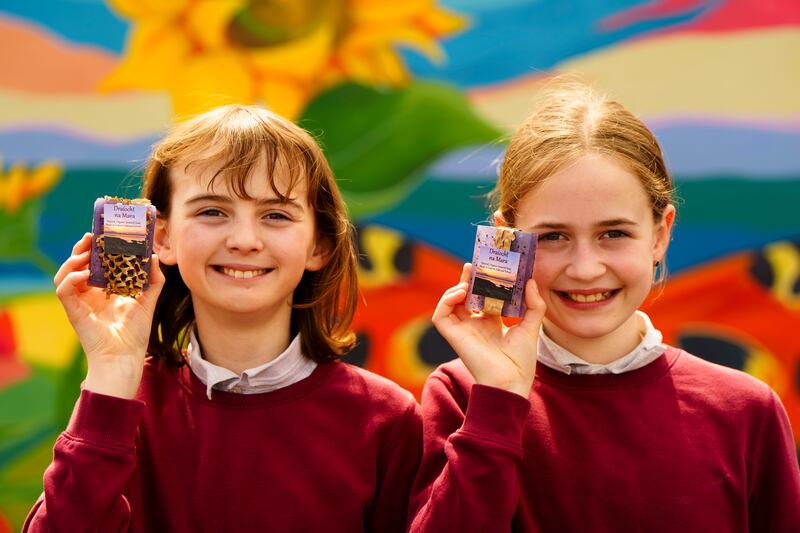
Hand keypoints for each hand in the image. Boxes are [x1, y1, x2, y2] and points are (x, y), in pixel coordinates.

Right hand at [54, 233, 165, 397]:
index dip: (96, 248)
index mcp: (104, 289)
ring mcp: (79, 302)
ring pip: (65, 273)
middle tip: (92, 237)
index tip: (104, 234)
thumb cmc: (135, 333)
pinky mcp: (73, 311)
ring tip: (86, 253)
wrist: (125, 357)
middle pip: (77, 264)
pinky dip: (70, 278)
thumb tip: (154, 256)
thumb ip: (153, 280)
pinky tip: (84, 274)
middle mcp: (89, 293)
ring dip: (72, 260)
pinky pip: (63, 289)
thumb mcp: (148, 301)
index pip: (95, 263)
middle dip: (82, 248)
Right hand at [432, 263, 545, 396]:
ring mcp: (462, 330)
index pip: (483, 297)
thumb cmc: (521, 362)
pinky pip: (441, 315)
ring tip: (468, 277)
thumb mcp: (532, 328)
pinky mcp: (453, 336)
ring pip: (450, 302)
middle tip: (476, 263)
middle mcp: (475, 325)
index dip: (484, 282)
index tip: (491, 266)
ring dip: (456, 287)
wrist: (510, 383)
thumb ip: (534, 305)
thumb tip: (530, 281)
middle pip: (466, 296)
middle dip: (468, 279)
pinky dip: (446, 300)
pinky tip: (461, 293)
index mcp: (491, 324)